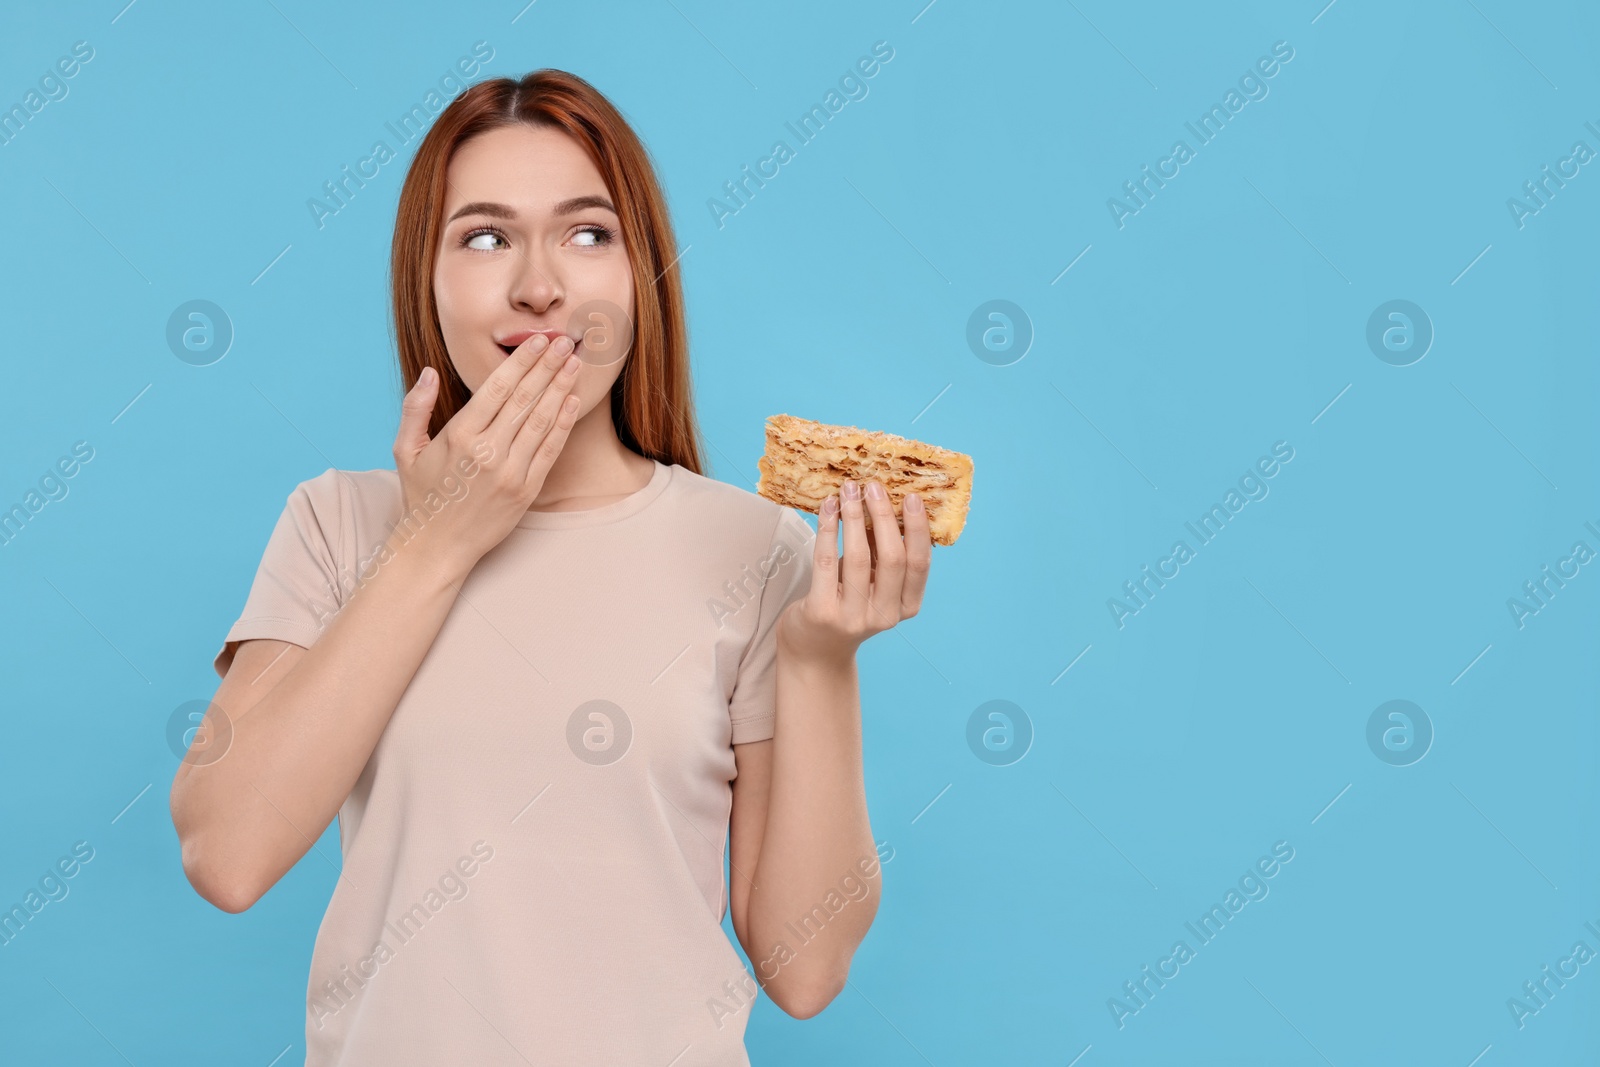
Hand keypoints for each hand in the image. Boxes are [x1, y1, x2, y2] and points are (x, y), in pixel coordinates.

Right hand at [390, 334, 583, 575]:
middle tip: (566, 341)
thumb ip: (415, 408)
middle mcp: (487, 451)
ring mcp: (510, 472)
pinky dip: (564, 424)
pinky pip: (550, 451)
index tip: (539, 341)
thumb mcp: (406, 450)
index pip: (498, 388)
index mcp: (459, 436)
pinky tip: (573, 401)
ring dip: (562, 388)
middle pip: (526, 399)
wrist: (437, 547)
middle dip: (548, 366)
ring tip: (575, 363)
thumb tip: (429, 372)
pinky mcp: (526, 491)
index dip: (523, 361)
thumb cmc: (421, 495)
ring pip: (542, 421)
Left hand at [776, 478, 932, 663]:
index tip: (911, 498)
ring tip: (848, 490)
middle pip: (893, 558)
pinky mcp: (822, 612)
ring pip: (858, 557)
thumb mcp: (873, 582)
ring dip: (854, 516)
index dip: (918, 529)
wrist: (815, 650)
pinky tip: (828, 509)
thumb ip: (882, 553)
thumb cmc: (846, 605)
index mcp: (906, 606)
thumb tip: (885, 502)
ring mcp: (853, 617)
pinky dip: (828, 529)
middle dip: (884, 516)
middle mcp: (884, 615)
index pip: (919, 564)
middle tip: (874, 486)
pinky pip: (826, 561)